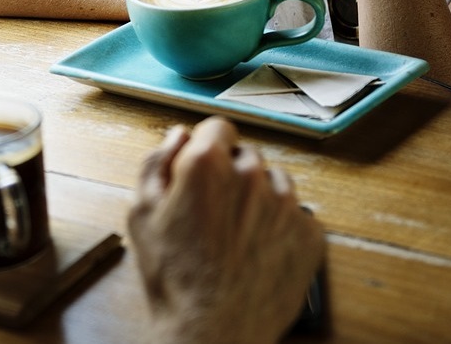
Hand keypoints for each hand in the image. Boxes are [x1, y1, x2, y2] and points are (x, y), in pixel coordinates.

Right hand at [128, 117, 324, 343]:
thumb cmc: (174, 278)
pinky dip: (280, 227)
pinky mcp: (310, 233)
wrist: (212, 332)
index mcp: (208, 164)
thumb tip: (177, 136)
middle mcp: (252, 175)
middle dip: (231, 174)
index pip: (218, 127)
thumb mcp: (141, 214)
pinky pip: (296, 215)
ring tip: (236, 235)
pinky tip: (257, 251)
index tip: (202, 168)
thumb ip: (156, 163)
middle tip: (214, 211)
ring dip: (259, 198)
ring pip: (274, 183)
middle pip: (246, 155)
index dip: (206, 146)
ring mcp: (286, 204)